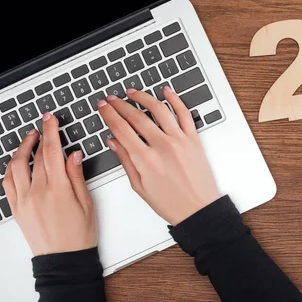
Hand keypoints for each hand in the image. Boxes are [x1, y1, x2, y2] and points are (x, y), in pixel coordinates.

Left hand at [3, 114, 96, 255]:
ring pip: (16, 166)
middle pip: (36, 156)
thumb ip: (77, 177)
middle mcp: (37, 193)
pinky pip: (8, 182)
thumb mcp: (87, 204)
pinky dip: (12, 167)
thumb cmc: (79, 235)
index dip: (51, 132)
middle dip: (40, 137)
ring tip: (30, 139)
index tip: (50, 119)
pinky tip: (18, 161)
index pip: (52, 152)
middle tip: (45, 125)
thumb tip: (73, 155)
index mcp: (58, 190)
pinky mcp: (16, 208)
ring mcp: (23, 200)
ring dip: (22, 149)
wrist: (63, 260)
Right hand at [98, 87, 219, 225]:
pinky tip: (166, 91)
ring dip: (143, 97)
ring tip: (133, 92)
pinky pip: (184, 113)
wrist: (199, 209)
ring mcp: (180, 141)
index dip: (108, 114)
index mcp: (145, 160)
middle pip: (136, 116)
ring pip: (159, 109)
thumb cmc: (172, 203)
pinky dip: (175, 100)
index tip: (102, 107)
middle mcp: (163, 146)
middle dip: (120, 104)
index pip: (121, 129)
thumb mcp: (140, 187)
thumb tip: (113, 142)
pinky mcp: (194, 140)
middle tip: (112, 99)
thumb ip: (125, 161)